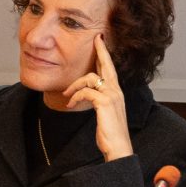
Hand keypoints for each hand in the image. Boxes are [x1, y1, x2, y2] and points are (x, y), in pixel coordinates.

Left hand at [60, 36, 134, 163]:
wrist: (118, 147)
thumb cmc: (111, 133)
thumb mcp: (105, 113)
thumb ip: (99, 101)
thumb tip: (88, 95)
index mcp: (116, 92)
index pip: (110, 69)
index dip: (105, 55)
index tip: (100, 41)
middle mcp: (116, 91)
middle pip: (106, 65)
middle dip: (100, 51)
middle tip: (96, 39)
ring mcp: (111, 95)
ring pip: (89, 78)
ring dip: (75, 86)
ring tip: (67, 95)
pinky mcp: (104, 102)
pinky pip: (85, 92)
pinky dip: (75, 96)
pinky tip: (70, 104)